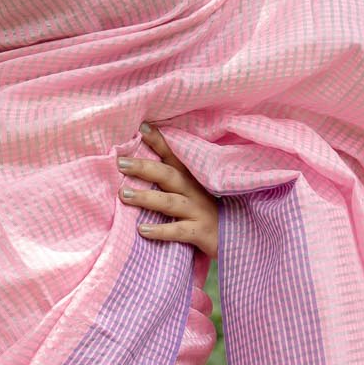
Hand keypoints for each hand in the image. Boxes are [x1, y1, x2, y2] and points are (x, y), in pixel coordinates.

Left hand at [117, 122, 217, 262]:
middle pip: (168, 176)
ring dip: (146, 198)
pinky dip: (160, 231)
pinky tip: (142, 230)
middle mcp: (195, 191)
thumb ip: (174, 181)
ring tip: (123, 194)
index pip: (174, 156)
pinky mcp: (201, 232)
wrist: (242, 237)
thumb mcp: (196, 192)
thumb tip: (143, 170)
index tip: (142, 127)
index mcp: (193, 179)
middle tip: (121, 162)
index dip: (159, 141)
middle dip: (144, 168)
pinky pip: (179, 231)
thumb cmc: (210, 213)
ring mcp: (198, 212)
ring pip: (170, 202)